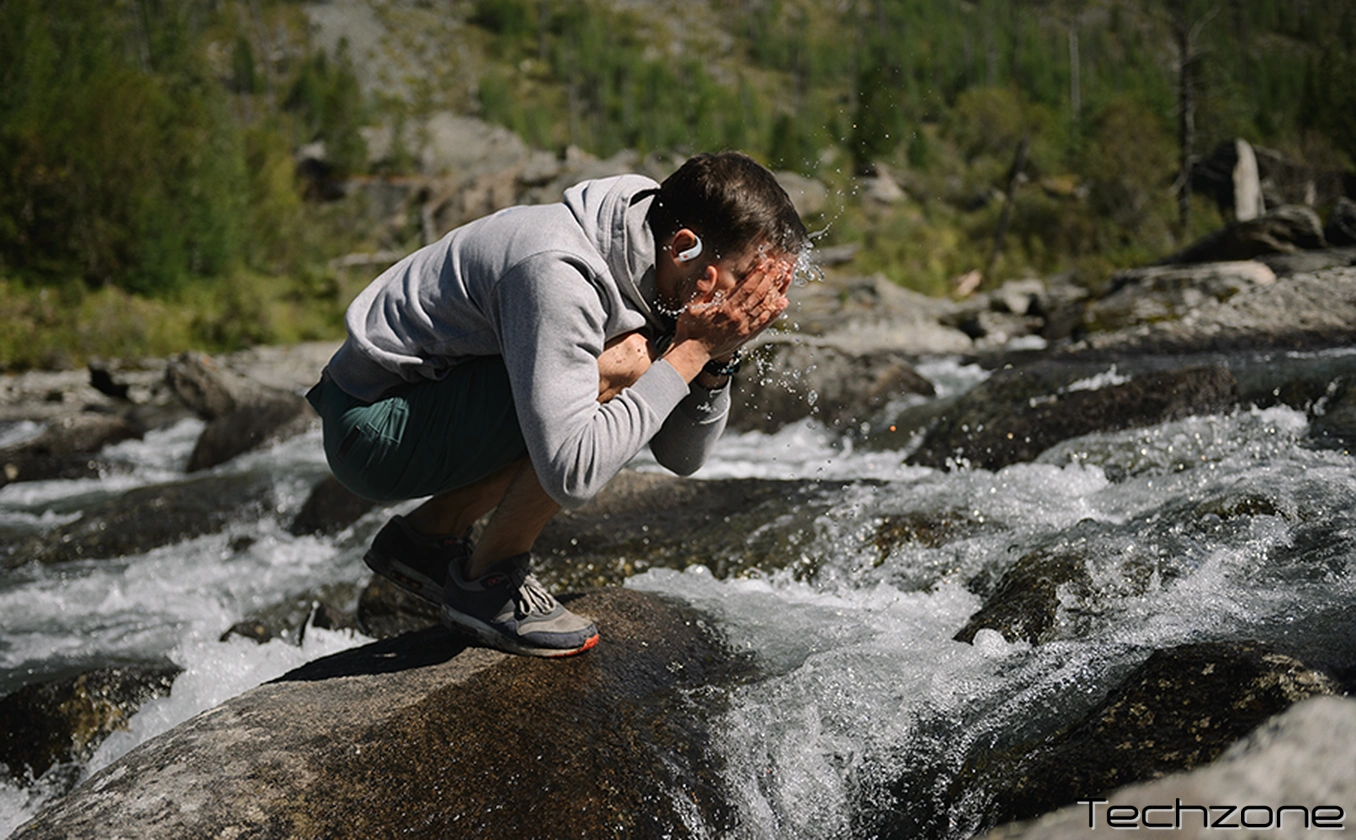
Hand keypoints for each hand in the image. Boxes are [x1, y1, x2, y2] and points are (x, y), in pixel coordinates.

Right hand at [674, 256, 792, 360]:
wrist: (692, 353)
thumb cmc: (689, 328)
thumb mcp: (690, 305)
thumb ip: (702, 287)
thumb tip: (711, 269)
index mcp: (725, 308)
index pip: (747, 287)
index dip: (759, 273)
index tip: (768, 261)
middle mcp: (738, 318)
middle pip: (760, 295)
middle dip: (772, 278)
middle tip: (781, 265)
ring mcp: (744, 328)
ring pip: (766, 307)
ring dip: (778, 291)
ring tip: (786, 277)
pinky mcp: (746, 336)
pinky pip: (764, 322)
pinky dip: (775, 312)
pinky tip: (783, 303)